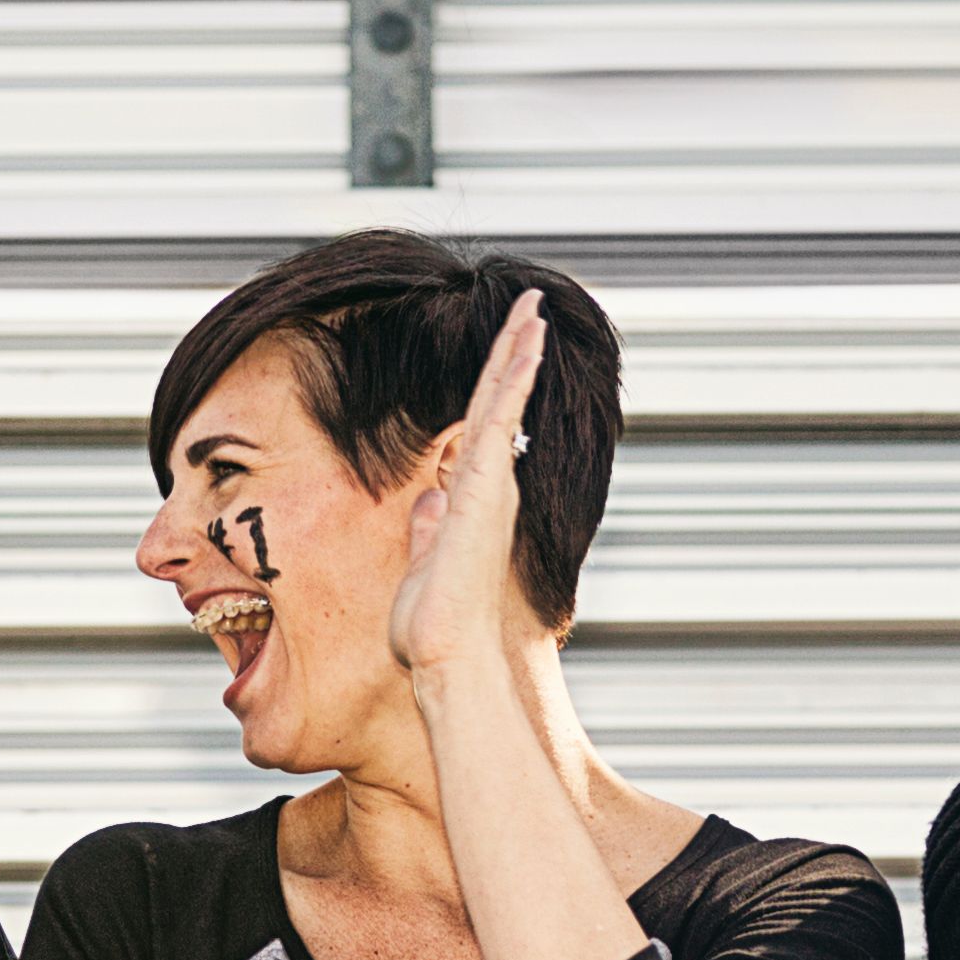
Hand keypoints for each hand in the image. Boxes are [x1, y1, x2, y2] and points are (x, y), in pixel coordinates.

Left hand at [386, 289, 545, 679]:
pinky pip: (503, 415)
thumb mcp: (425, 562)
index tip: (509, 352)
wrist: (446, 652)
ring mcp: (493, 483)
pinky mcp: (488, 484)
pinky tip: (528, 338)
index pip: (484, 428)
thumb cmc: (434, 626)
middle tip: (533, 309)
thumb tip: (428, 498)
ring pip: (507, 401)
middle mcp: (491, 486)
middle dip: (516, 354)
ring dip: (520, 350)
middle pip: (503, 404)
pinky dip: (516, 375)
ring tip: (534, 307)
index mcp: (475, 500)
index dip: (496, 387)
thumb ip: (430, 526)